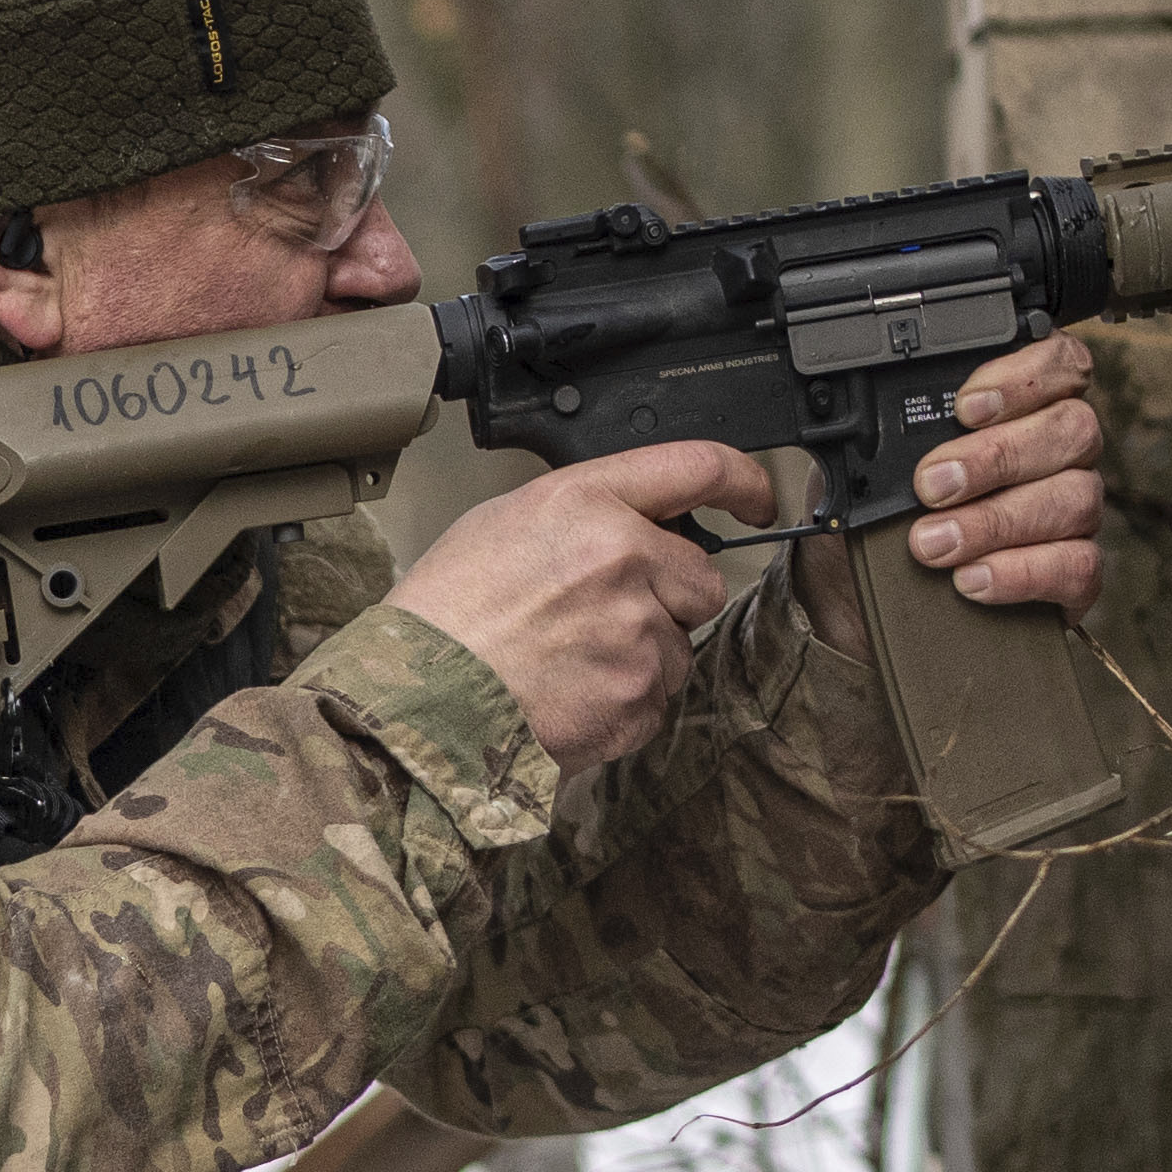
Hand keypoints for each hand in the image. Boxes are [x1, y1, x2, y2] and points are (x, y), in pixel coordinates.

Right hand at [383, 441, 772, 770]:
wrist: (416, 701)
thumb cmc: (444, 616)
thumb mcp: (502, 524)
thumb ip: (582, 515)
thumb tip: (629, 526)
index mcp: (588, 504)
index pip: (698, 468)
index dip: (742, 481)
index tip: (755, 498)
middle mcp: (624, 557)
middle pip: (702, 577)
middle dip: (668, 599)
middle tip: (599, 621)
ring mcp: (637, 631)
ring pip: (679, 645)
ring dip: (639, 658)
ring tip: (566, 665)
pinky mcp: (639, 696)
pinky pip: (657, 699)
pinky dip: (622, 704)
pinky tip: (568, 697)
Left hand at [897, 330, 1115, 612]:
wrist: (873, 590)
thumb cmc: (885, 510)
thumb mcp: (872, 461)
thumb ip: (888, 434)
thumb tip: (863, 428)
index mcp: (1029, 403)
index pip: (1060, 364)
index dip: (1025, 378)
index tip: (965, 407)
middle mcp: (1065, 450)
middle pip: (1072, 430)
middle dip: (996, 456)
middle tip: (932, 485)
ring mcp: (1077, 510)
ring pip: (1075, 498)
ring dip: (997, 521)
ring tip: (933, 543)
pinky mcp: (1076, 572)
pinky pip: (1077, 566)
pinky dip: (1021, 573)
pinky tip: (972, 579)